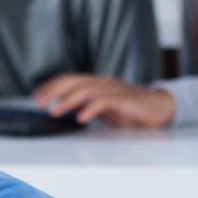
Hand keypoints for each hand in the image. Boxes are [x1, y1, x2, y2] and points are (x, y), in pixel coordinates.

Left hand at [34, 74, 175, 127]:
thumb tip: (60, 108)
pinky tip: (80, 118)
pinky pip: (105, 102)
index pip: (70, 79)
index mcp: (97, 83)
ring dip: (67, 101)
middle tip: (39, 102)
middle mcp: (104, 83)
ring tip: (55, 112)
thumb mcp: (104, 107)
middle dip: (54, 91)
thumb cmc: (131, 108)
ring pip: (86, 90)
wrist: (162, 108)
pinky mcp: (125, 101)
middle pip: (74, 81)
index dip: (52, 86)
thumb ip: (85, 105)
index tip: (36, 96)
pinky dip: (90, 109)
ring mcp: (115, 90)